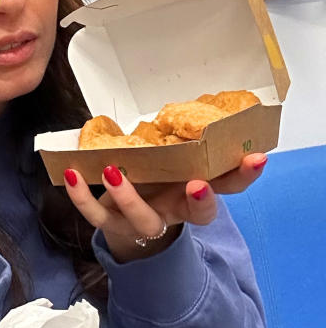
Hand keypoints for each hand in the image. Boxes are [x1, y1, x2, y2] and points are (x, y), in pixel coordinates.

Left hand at [63, 153, 267, 262]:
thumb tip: (196, 104)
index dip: (244, 175)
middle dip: (201, 201)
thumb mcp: (175, 160)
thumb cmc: (157, 179)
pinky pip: (96, 214)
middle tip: (197, 184)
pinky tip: (71, 172)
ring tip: (113, 171)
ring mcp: (143, 221)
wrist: (127, 218)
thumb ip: (186, 141)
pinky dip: (82, 196)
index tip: (255, 158)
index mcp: (197, 192)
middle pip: (197, 214)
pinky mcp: (111, 224)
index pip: (230, 186)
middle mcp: (176, 210)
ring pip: (142, 219)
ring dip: (129, 198)